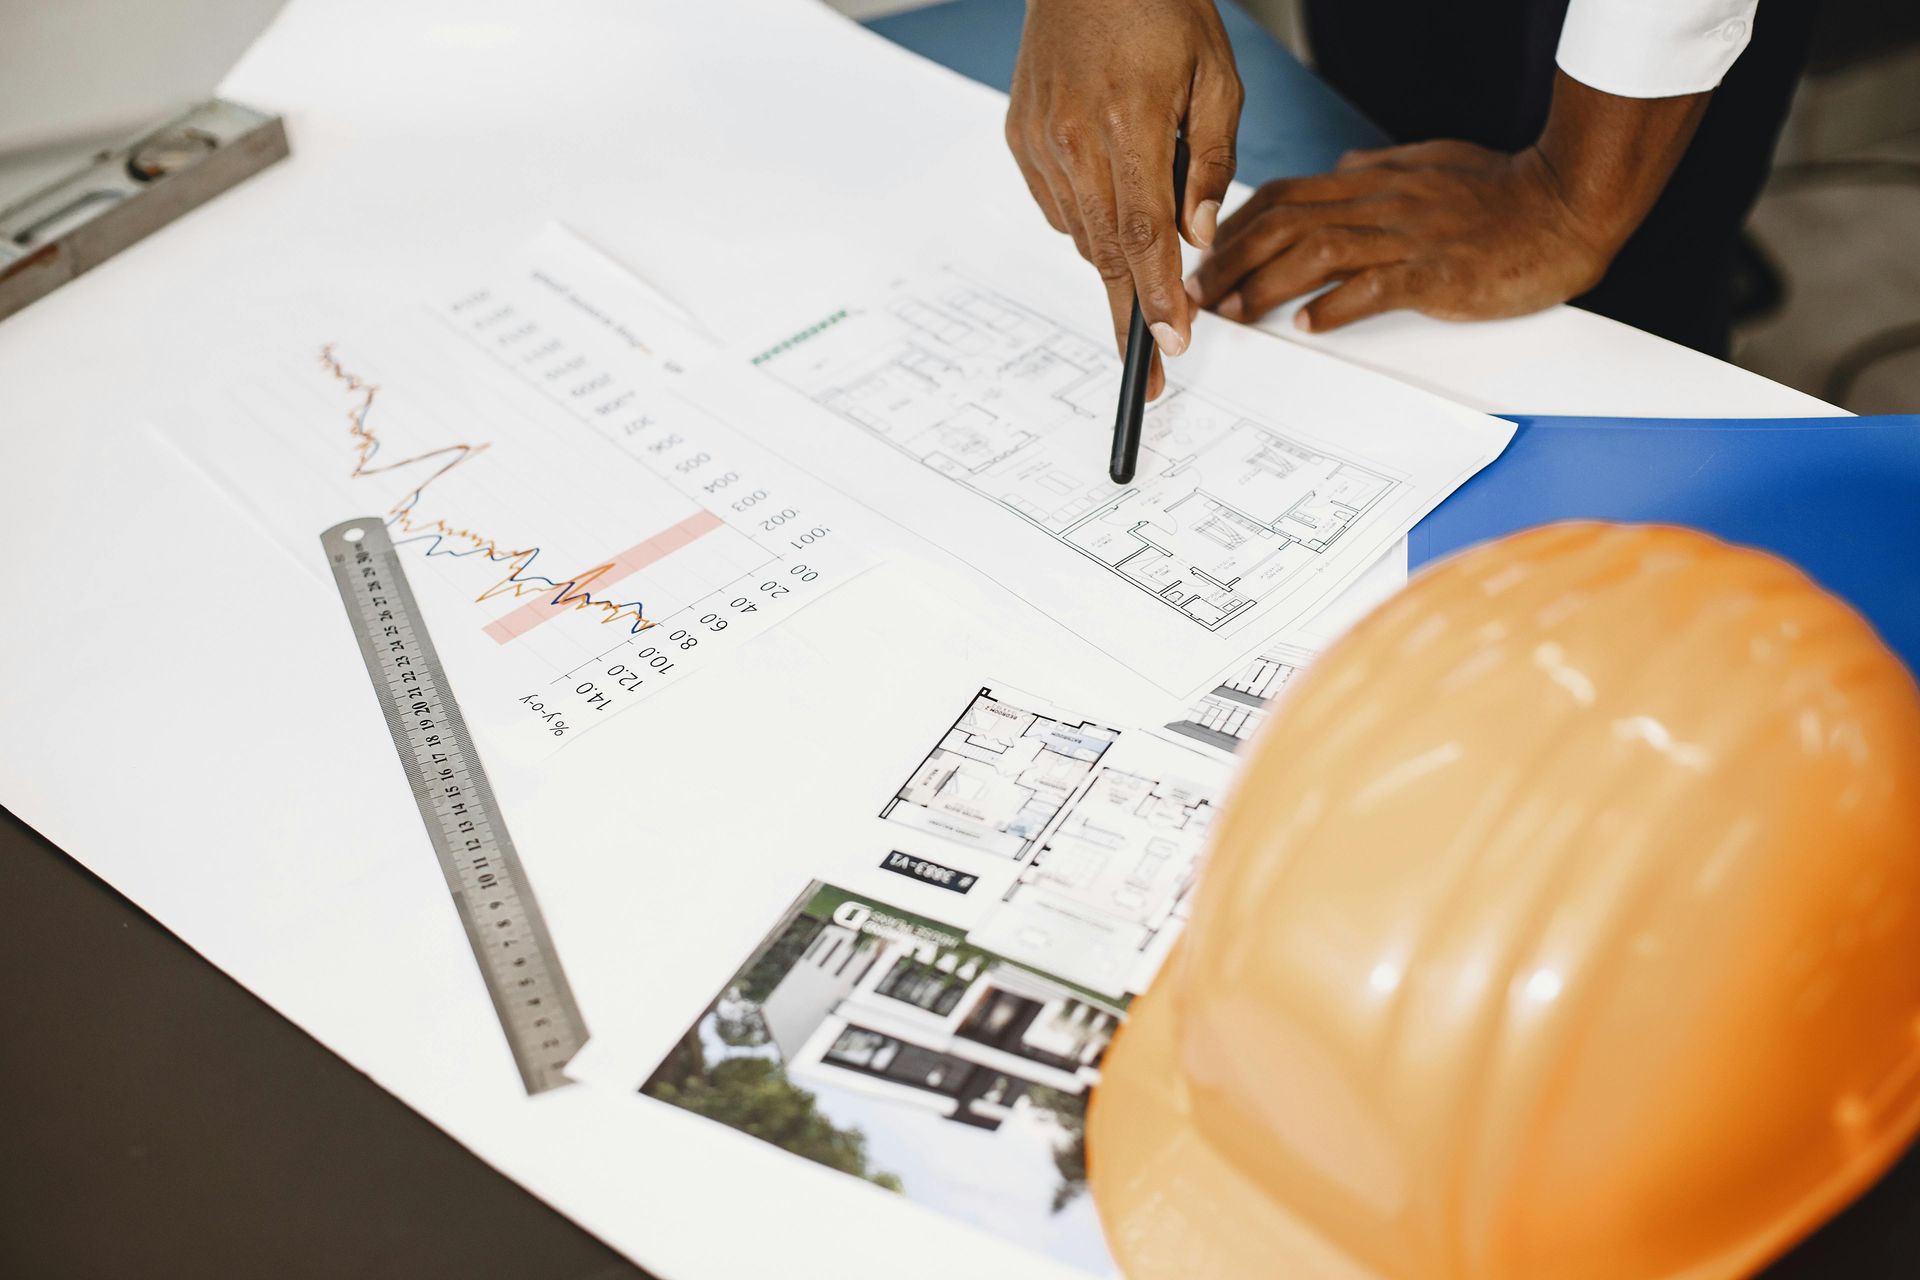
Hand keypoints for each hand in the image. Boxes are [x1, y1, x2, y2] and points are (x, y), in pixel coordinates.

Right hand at [1006, 0, 1242, 395]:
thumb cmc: (1160, 9)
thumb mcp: (1217, 78)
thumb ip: (1210, 163)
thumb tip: (1196, 237)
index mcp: (1127, 124)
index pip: (1144, 237)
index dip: (1157, 298)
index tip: (1170, 344)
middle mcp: (1072, 139)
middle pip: (1104, 252)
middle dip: (1131, 310)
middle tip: (1155, 354)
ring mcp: (1039, 141)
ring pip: (1081, 234)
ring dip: (1115, 256)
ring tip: (1146, 251)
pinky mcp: (1020, 138)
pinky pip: (1058, 206)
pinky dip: (1088, 218)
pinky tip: (1111, 193)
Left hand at [1191, 141, 1611, 332]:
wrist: (1565, 206)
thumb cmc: (1502, 190)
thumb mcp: (1429, 164)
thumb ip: (1379, 170)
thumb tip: (1341, 171)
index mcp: (1374, 182)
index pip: (1285, 196)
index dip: (1236, 225)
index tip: (1206, 255)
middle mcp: (1381, 205)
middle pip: (1285, 224)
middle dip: (1231, 260)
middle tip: (1200, 294)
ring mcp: (1407, 237)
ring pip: (1316, 254)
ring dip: (1265, 286)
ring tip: (1235, 314)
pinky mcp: (1435, 272)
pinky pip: (1374, 288)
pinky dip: (1334, 306)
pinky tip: (1307, 325)